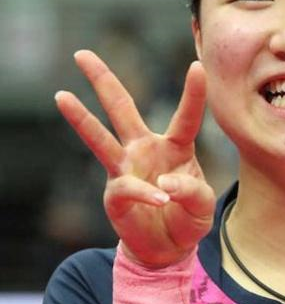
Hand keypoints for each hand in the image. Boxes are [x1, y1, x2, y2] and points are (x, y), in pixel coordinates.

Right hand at [55, 50, 214, 266]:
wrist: (169, 249)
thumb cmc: (188, 218)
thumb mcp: (203, 206)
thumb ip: (194, 192)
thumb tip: (166, 182)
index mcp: (175, 146)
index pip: (186, 116)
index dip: (193, 93)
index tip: (197, 65)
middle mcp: (146, 150)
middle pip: (123, 109)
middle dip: (103, 81)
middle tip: (81, 54)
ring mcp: (127, 170)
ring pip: (102, 139)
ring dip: (81, 119)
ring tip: (61, 95)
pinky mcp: (116, 195)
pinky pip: (126, 187)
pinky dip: (146, 194)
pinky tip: (160, 200)